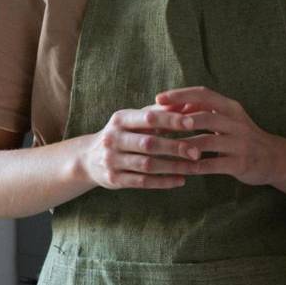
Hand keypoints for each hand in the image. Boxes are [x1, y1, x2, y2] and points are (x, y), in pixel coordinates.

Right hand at [80, 105, 202, 189]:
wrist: (87, 158)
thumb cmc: (121, 134)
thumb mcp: (133, 120)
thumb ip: (157, 112)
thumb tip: (185, 102)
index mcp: (120, 119)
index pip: (148, 118)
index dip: (171, 120)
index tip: (193, 123)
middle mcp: (113, 138)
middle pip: (149, 143)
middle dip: (175, 147)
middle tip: (197, 151)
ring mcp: (112, 160)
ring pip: (147, 165)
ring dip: (173, 167)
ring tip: (194, 167)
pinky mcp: (114, 179)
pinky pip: (142, 182)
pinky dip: (163, 182)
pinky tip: (180, 180)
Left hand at [155, 87, 285, 187]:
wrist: (274, 158)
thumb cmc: (241, 136)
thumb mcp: (227, 118)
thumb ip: (203, 110)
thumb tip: (172, 104)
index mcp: (231, 108)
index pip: (204, 94)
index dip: (181, 95)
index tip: (158, 98)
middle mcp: (237, 122)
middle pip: (204, 116)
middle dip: (178, 121)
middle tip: (155, 125)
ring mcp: (240, 143)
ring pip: (207, 142)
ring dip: (183, 145)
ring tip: (163, 148)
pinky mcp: (241, 163)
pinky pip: (214, 165)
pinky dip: (196, 166)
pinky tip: (181, 169)